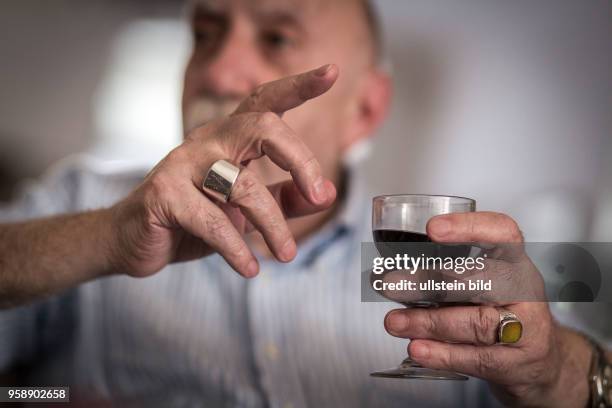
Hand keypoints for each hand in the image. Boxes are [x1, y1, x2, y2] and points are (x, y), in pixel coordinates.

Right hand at [107, 64, 338, 277]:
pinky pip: (211, 221)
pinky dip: (236, 249)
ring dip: (272, 225)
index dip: (298, 86)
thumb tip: (329, 194)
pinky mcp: (163, 194)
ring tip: (287, 254)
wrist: (132, 241)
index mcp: (230, 138)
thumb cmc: (194, 219)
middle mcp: (207, 140)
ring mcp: (181, 164)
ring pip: (241, 185)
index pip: (266, 101)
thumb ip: (287, 200)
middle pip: (262, 127)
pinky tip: (250, 268)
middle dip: (300, 160)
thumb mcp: (248, 211)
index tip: (332, 72)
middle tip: (319, 196)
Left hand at [383, 212, 592, 406]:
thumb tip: (393, 273)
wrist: (543, 360)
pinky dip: (442, 354)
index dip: (469, 227)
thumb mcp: (487, 282)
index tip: (432, 228)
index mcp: (514, 261)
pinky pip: (476, 357)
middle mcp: (524, 290)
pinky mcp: (516, 363)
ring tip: (394, 321)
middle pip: (479, 281)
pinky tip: (417, 348)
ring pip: (475, 322)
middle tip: (390, 283)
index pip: (502, 233)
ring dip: (428, 321)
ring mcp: (526, 328)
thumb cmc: (503, 311)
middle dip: (428, 281)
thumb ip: (449, 274)